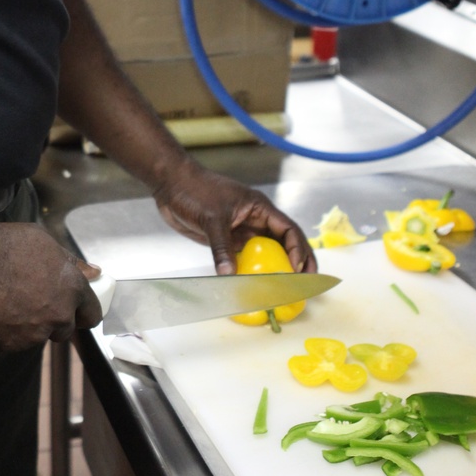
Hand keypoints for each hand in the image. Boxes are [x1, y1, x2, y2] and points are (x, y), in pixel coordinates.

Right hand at [0, 222, 102, 351]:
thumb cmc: (5, 246)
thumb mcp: (44, 242)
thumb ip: (71, 263)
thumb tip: (94, 272)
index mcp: (71, 289)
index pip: (92, 313)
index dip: (82, 312)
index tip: (74, 310)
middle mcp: (57, 316)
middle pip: (64, 330)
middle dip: (51, 320)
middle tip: (30, 301)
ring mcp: (33, 335)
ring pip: (35, 337)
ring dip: (25, 326)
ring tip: (5, 303)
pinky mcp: (8, 346)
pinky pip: (8, 342)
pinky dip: (2, 332)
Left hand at [154, 163, 315, 275]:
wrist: (171, 185)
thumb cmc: (194, 190)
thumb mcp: (212, 218)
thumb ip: (222, 246)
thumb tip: (229, 275)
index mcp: (259, 208)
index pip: (288, 229)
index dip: (298, 249)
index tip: (298, 269)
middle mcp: (255, 220)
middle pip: (283, 243)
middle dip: (297, 261)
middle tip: (305, 283)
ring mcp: (242, 230)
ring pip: (266, 252)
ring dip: (275, 269)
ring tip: (284, 289)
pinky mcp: (228, 240)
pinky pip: (245, 258)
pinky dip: (251, 271)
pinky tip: (255, 285)